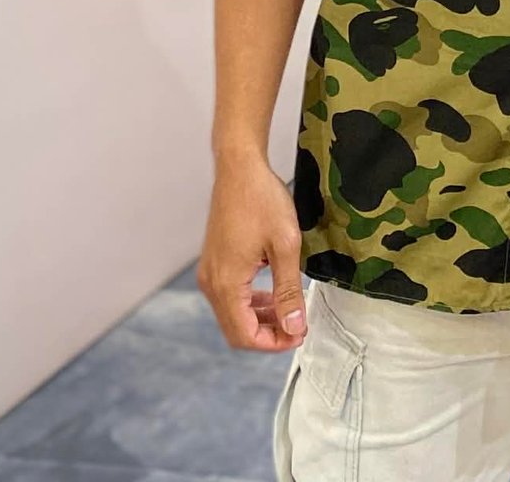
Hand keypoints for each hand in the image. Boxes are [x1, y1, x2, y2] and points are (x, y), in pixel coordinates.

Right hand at [198, 151, 308, 352]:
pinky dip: (251, 302)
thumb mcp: (285, 245)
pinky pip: (230, 296)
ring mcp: (210, 272)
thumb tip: (294, 327)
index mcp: (226, 284)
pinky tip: (274, 292)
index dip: (274, 343)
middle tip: (298, 325)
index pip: (244, 336)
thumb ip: (289, 291)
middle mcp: (211, 283)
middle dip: (268, 334)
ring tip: (290, 310)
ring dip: (261, 318)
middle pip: (236, 330)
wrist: (240, 167)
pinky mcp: (214, 262)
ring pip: (233, 314)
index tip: (300, 333)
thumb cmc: (262, 200)